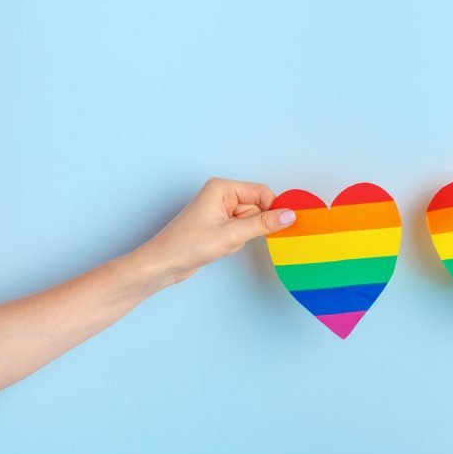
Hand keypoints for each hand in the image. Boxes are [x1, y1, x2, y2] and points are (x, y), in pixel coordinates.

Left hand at [132, 178, 295, 286]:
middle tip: (238, 237)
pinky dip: (236, 242)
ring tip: (224, 243)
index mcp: (222, 187)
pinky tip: (221, 247)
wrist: (163, 265)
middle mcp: (222, 195)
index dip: (273, 209)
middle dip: (253, 226)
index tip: (282, 225)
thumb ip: (264, 224)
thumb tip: (289, 215)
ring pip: (250, 222)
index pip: (261, 192)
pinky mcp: (219, 225)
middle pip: (257, 207)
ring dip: (243, 236)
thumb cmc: (187, 245)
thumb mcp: (232, 235)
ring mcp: (220, 210)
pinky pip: (241, 231)